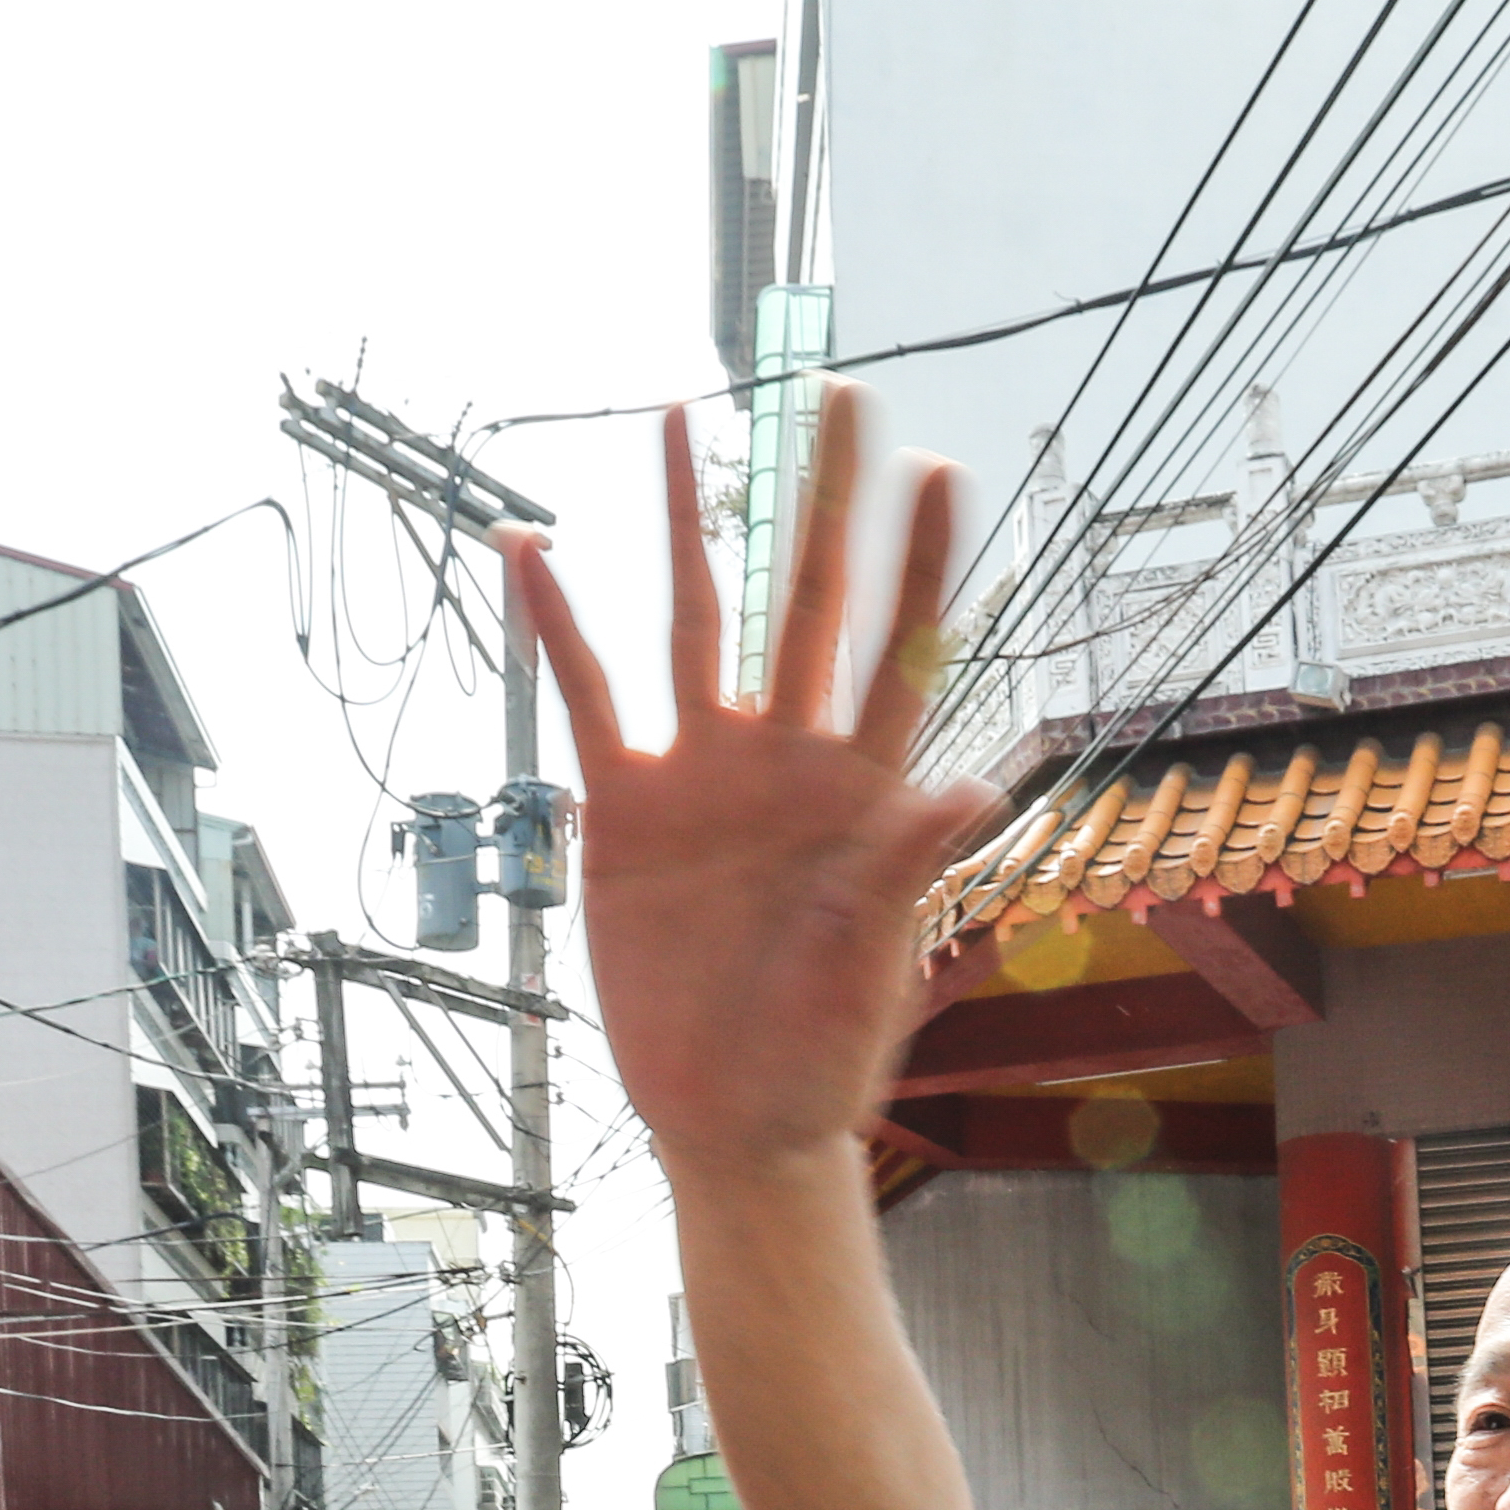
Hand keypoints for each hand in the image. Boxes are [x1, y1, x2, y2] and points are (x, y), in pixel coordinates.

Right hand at [502, 390, 993, 1186]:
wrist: (737, 1116)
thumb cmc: (826, 1050)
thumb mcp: (878, 958)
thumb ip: (912, 861)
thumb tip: (977, 784)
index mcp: (865, 790)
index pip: (903, 652)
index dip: (923, 563)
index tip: (937, 469)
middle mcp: (787, 760)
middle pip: (809, 600)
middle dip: (822, 500)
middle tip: (838, 393)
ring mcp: (703, 776)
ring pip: (697, 621)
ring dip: (689, 524)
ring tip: (681, 420)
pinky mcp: (626, 812)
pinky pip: (589, 700)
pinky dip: (558, 630)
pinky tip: (532, 553)